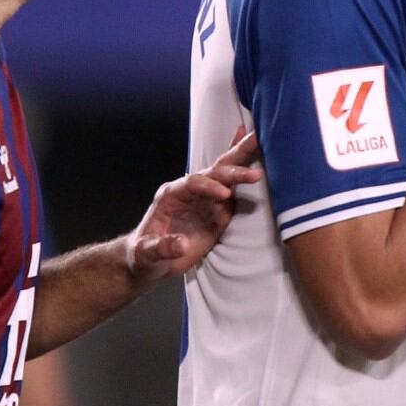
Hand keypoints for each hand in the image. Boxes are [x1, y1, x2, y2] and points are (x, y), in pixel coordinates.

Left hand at [126, 129, 261, 286]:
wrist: (150, 262)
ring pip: (226, 177)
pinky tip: (258, 160)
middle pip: (214, 171)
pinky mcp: (217, 213)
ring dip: (244, 163)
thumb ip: (161, 248)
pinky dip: (245, 179)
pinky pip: (234, 194)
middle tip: (255, 143)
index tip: (224, 195)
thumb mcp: (146, 254)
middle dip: (234, 159)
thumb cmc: (143, 255)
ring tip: (263, 143)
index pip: (194, 183)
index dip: (209, 187)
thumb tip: (182, 245)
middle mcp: (191, 192)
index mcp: (172, 195)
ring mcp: (205, 201)